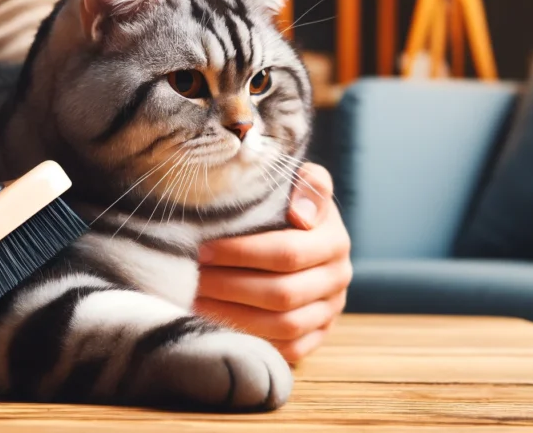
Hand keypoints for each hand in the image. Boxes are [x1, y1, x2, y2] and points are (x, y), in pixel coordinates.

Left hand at [194, 163, 351, 362]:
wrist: (307, 233)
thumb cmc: (290, 204)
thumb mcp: (302, 183)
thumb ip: (309, 185)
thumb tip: (301, 215)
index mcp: (334, 241)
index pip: (286, 252)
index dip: (241, 254)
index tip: (203, 250)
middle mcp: (338, 278)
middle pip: (283, 294)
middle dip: (230, 288)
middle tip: (194, 279)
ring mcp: (331, 310)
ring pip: (285, 326)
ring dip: (236, 317)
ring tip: (199, 303)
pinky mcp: (320, 334)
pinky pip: (290, 349)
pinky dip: (255, 341)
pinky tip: (221, 327)